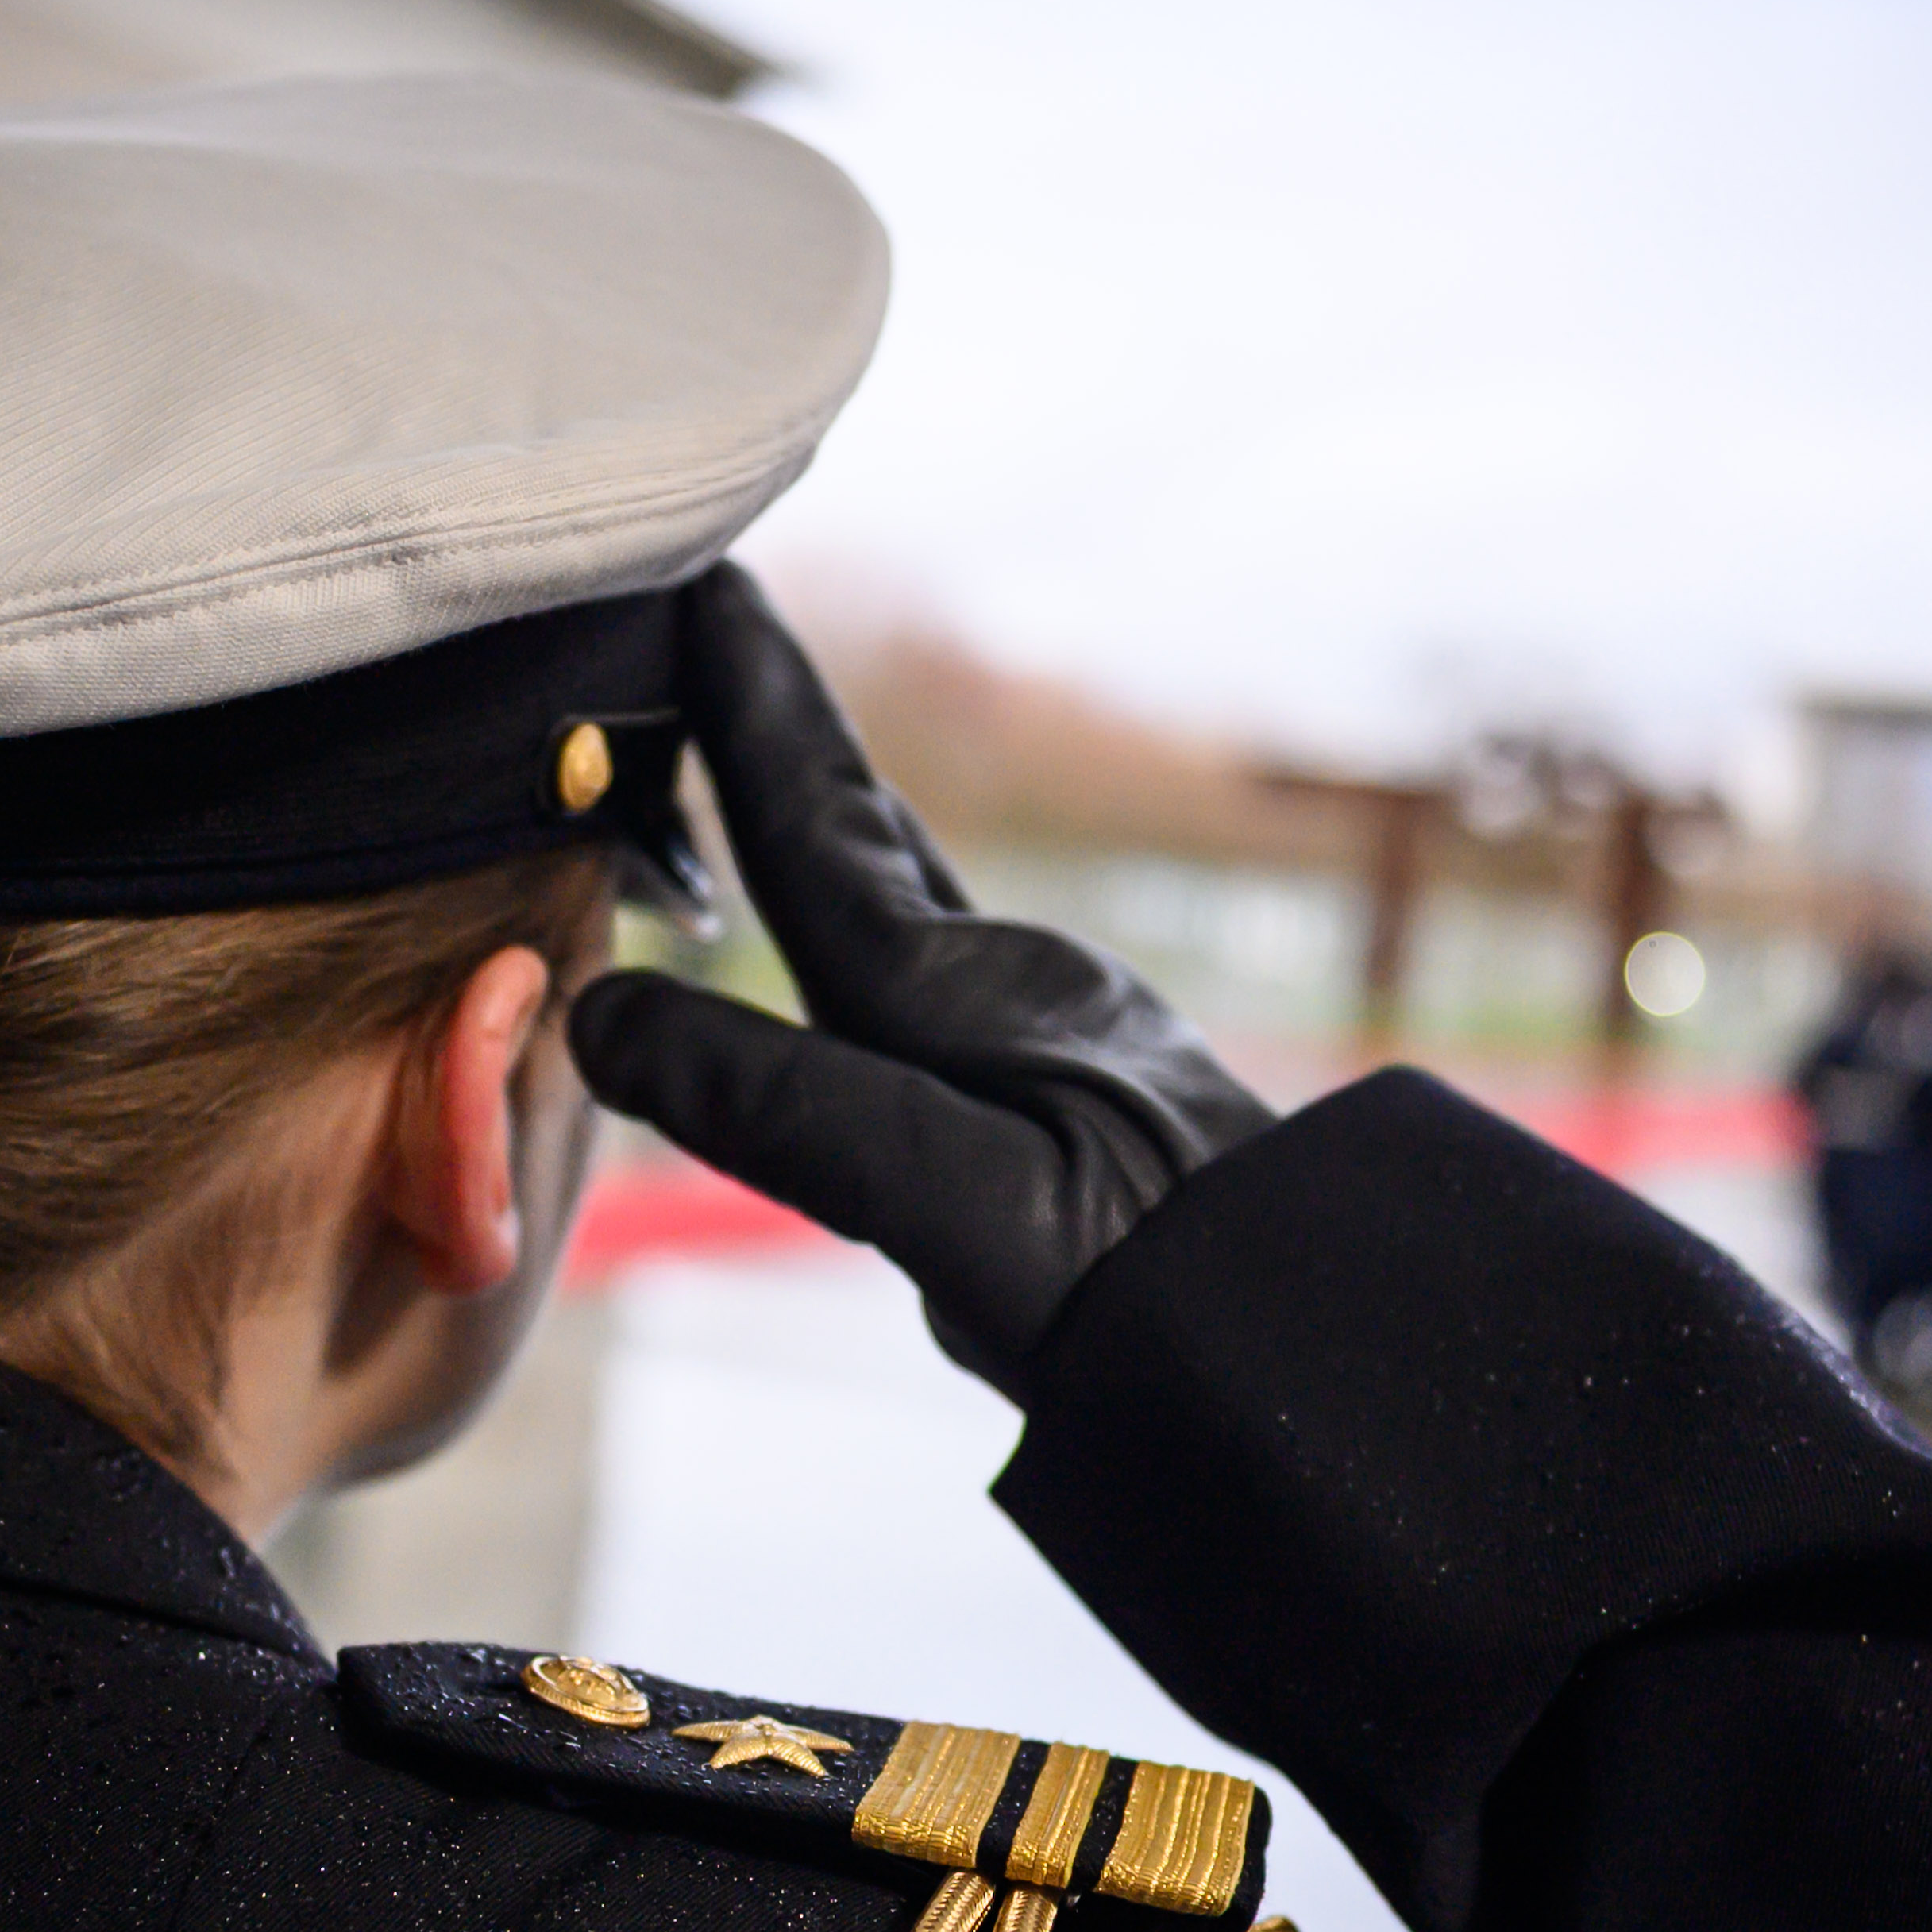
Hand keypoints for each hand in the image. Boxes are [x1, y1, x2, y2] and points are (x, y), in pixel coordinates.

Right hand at [569, 567, 1272, 1398]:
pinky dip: (880, 935)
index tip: (703, 582)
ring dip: (835, 832)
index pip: (818, 824)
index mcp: (961, 997)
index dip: (749, 709)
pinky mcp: (1085, 1109)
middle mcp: (1008, 990)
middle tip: (724, 633)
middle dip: (784, 739)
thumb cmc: (1157, 1289)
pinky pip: (941, 986)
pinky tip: (886, 978)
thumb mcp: (952, 1204)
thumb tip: (603, 1018)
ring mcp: (1055, 1043)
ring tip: (778, 775)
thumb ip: (783, 1108)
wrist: (1328, 1349)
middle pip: (866, 837)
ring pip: (911, 907)